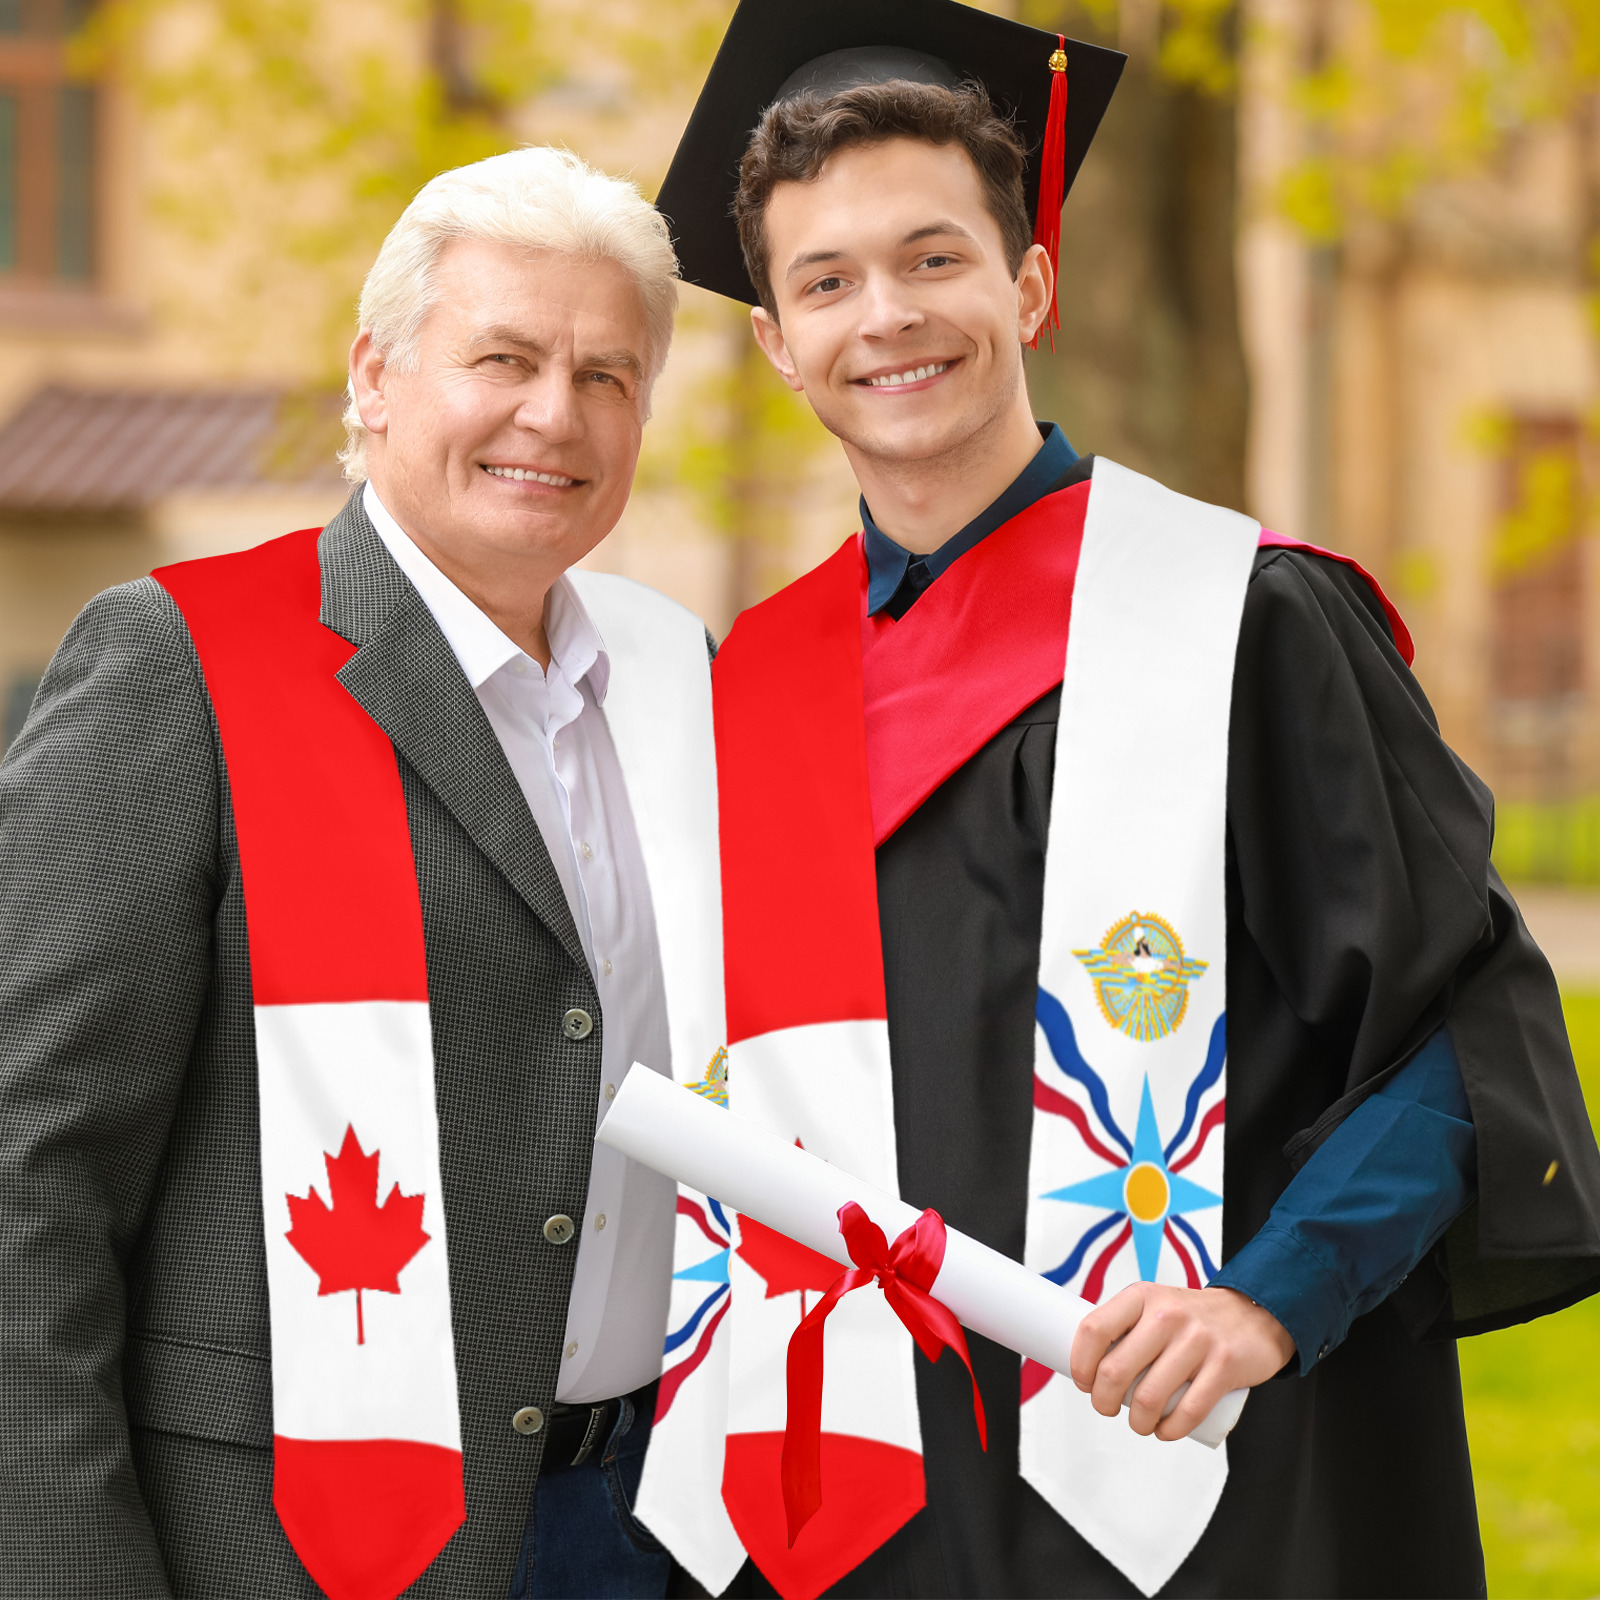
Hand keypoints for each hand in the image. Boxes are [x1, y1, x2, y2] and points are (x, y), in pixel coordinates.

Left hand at [1069, 1284, 1294, 1441]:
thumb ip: (1124, 1326)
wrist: (1252, 1315)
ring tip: (1139, 1423)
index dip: (1080, 1363)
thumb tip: (1087, 1364)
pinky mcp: (1224, 1366)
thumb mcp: (1154, 1305)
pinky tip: (1164, 1431)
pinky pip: (1187, 1412)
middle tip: (1106, 1408)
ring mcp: (1197, 1340)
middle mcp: (1166, 1314)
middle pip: (1115, 1371)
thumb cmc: (1191, 1318)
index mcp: (1142, 1296)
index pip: (1094, 1329)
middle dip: (1102, 1401)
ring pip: (1148, 1398)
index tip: (1083, 1381)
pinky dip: (1169, 1431)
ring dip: (1137, 1422)